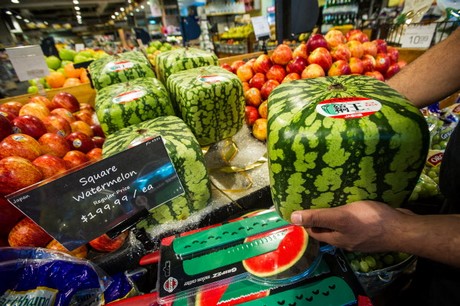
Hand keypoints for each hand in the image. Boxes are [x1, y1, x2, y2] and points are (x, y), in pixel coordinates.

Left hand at [290, 201, 413, 252]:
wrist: (405, 229)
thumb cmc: (371, 222)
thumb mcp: (341, 217)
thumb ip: (318, 217)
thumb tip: (292, 218)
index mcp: (336, 239)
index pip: (313, 231)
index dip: (305, 220)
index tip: (299, 206)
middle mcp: (346, 240)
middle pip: (327, 228)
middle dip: (320, 215)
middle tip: (313, 197)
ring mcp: (360, 235)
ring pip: (342, 224)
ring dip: (335, 212)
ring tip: (330, 195)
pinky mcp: (372, 228)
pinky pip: (356, 220)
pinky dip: (351, 211)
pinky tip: (351, 199)